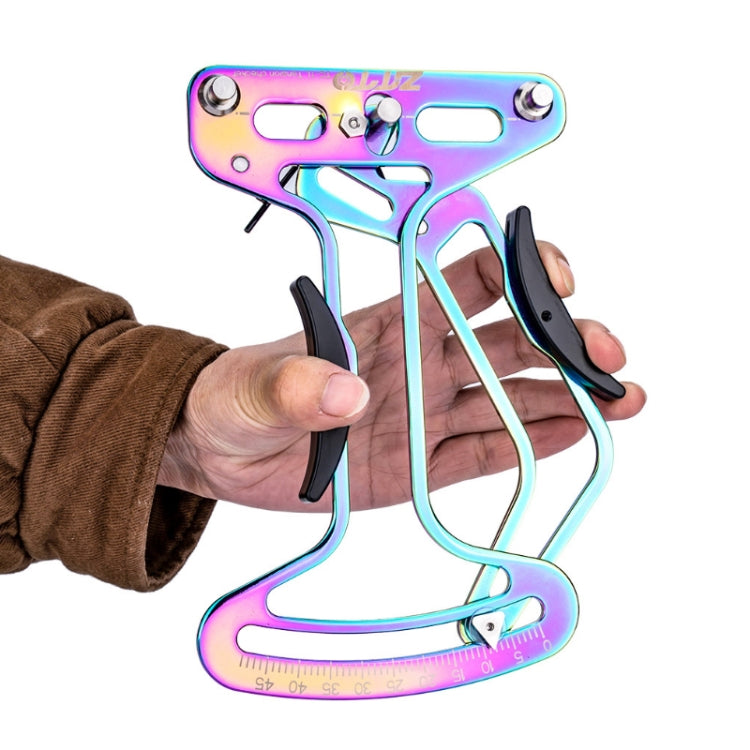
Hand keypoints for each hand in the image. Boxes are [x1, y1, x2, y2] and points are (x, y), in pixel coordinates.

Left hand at [158, 243, 645, 510]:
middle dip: (564, 341)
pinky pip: (482, 453)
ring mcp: (425, 414)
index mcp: (387, 324)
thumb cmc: (233, 402)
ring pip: (509, 399)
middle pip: (509, 342)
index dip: (517, 271)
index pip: (465, 282)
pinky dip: (528, 445)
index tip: (558, 276)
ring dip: (565, 397)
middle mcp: (420, 363)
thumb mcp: (249, 389)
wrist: (222, 455)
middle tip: (607, 356)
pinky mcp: (419, 466)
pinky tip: (573, 435)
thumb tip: (347, 389)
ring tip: (619, 400)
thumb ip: (292, 385)